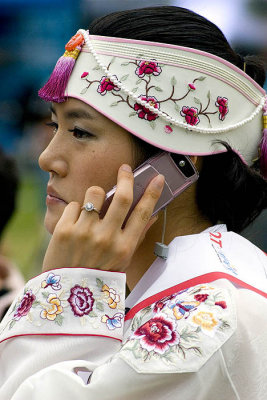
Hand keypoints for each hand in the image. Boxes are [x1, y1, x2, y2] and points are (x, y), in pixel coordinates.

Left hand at [42, 165, 163, 272]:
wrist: (66, 293)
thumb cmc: (98, 275)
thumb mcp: (122, 261)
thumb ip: (137, 237)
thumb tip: (153, 215)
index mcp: (124, 247)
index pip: (143, 213)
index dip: (152, 193)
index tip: (158, 178)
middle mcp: (107, 238)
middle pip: (121, 197)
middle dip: (126, 178)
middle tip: (124, 169)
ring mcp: (84, 233)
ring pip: (94, 193)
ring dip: (95, 194)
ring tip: (92, 206)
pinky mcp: (64, 230)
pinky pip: (74, 205)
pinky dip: (76, 210)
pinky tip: (75, 224)